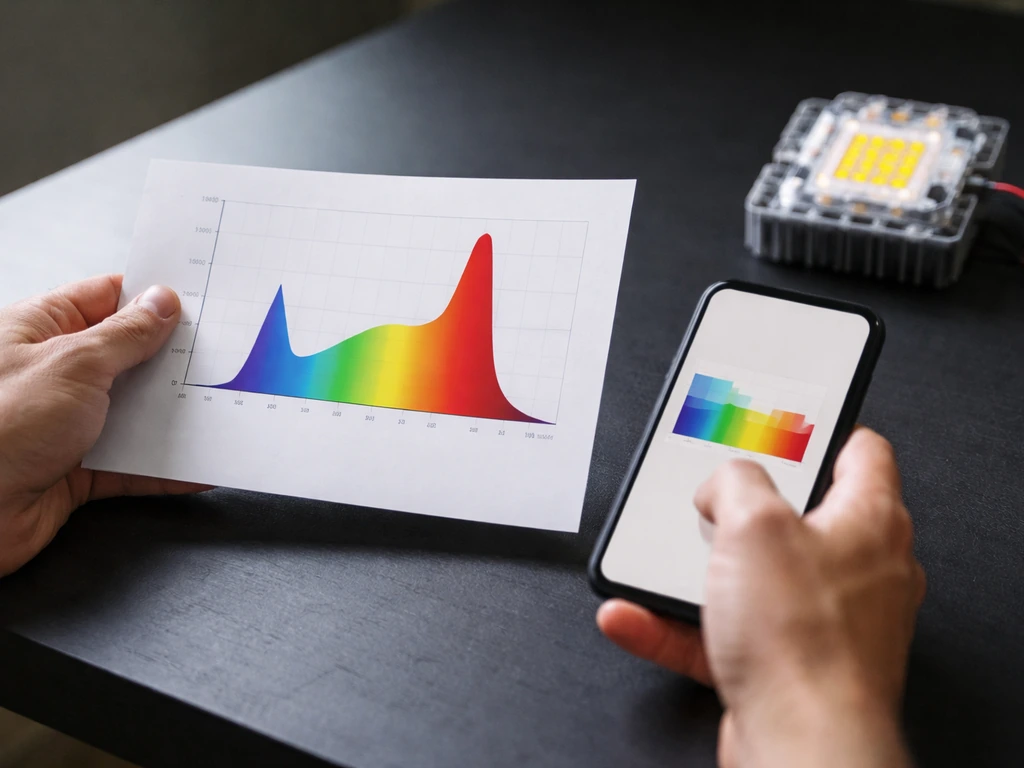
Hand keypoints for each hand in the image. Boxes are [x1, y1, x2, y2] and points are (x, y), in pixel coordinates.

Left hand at [0, 275, 208, 576]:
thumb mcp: (73, 364)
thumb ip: (125, 335)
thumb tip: (160, 303)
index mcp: (39, 331)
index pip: (105, 299)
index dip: (151, 298)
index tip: (197, 301)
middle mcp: (54, 375)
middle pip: (128, 358)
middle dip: (174, 360)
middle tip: (224, 354)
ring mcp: (67, 424)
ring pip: (136, 412)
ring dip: (176, 415)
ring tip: (224, 408)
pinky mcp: (78, 470)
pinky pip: (134, 465)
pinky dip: (167, 467)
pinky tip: (200, 466)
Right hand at [597, 428, 924, 767]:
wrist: (801, 744)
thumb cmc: (804, 644)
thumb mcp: (752, 524)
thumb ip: (734, 482)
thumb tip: (724, 483)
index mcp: (868, 521)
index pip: (862, 453)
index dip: (823, 430)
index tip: (789, 426)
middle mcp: (857, 571)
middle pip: (799, 517)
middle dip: (744, 507)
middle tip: (712, 496)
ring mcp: (822, 622)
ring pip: (753, 580)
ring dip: (697, 571)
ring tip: (659, 559)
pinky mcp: (786, 666)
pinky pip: (723, 632)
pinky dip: (676, 623)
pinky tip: (636, 616)